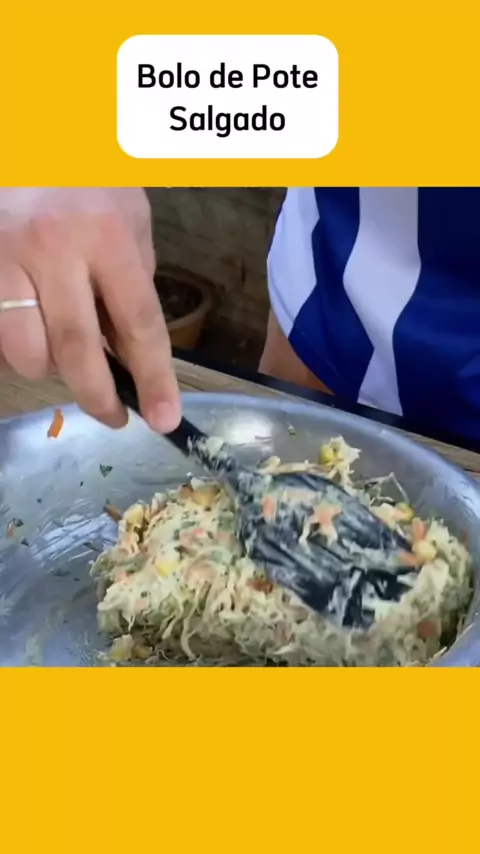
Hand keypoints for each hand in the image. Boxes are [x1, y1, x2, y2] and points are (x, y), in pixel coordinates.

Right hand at [0, 188, 180, 432]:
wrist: (30, 130)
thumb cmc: (90, 174)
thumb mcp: (131, 219)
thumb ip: (133, 281)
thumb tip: (131, 349)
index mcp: (107, 235)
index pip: (138, 323)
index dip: (153, 378)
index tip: (164, 418)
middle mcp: (53, 248)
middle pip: (76, 351)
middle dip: (98, 398)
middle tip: (115, 417)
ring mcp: (6, 258)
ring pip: (26, 353)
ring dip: (52, 370)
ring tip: (67, 353)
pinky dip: (20, 347)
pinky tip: (35, 327)